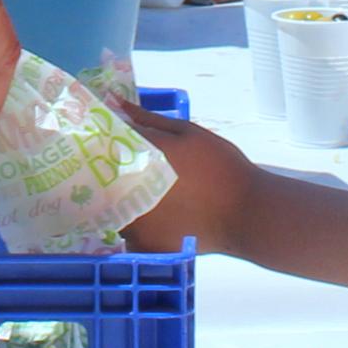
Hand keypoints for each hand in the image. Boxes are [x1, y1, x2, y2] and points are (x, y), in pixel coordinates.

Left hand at [116, 100, 252, 254]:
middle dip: (108, 173)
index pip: (103, 144)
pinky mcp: (144, 244)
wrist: (246, 212)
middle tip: (130, 171)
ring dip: (121, 200)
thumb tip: (115, 102)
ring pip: (112, 208)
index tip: (107, 141)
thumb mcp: (188, 133)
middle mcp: (127, 190)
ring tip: (146, 195)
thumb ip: (148, 119)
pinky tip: (157, 218)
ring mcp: (134, 221)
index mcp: (136, 158)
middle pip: (101, 179)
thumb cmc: (221, 166)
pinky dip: (137, 225)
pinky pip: (128, 234)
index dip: (102, 142)